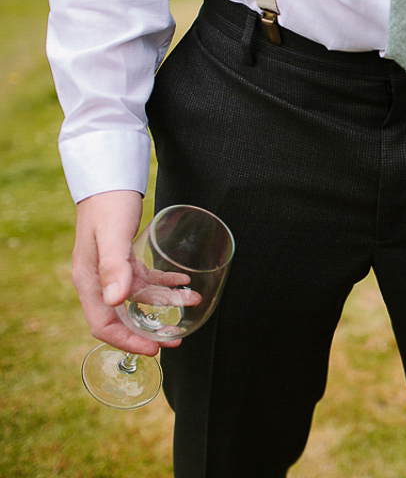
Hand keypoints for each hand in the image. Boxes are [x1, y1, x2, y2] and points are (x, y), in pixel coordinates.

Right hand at [72, 190, 178, 354]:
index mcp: (89, 281)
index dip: (128, 341)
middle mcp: (98, 280)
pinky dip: (164, 283)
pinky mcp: (125, 258)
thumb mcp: (111, 236)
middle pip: (121, 317)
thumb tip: (117, 302)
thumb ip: (113, 267)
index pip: (104, 325)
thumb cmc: (108, 205)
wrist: (108, 180)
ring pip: (139, 297)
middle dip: (147, 330)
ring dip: (164, 302)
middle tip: (174, 340)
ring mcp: (112, 270)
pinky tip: (183, 282)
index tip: (154, 350)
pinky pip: (145, 279)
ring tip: (191, 301)